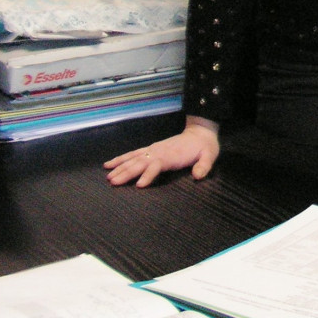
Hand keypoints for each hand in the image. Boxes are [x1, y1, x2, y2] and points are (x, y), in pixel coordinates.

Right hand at [103, 116, 219, 186]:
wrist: (200, 131)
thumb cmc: (204, 146)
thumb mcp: (210, 154)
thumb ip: (204, 165)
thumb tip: (198, 176)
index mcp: (172, 155)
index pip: (157, 165)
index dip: (149, 175)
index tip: (139, 185)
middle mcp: (159, 152)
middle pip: (140, 163)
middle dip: (127, 173)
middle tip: (113, 183)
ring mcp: (153, 150)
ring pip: (133, 158)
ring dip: (120, 167)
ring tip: (108, 177)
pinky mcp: (151, 149)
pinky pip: (133, 154)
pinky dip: (121, 159)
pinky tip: (109, 164)